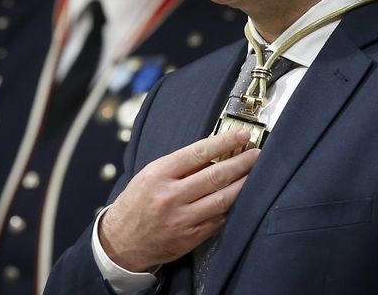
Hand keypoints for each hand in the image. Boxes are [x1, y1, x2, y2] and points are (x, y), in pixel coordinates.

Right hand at [99, 129, 258, 271]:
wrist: (120, 243)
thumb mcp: (151, 175)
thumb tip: (215, 150)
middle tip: (257, 154)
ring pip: (222, 199)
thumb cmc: (138, 202)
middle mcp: (170, 196)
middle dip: (241, 162)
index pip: (199, 152)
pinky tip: (237, 197)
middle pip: (216, 175)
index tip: (242, 135)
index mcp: (159, 174)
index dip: (225, 142)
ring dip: (243, 184)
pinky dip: (229, 207)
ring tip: (254, 173)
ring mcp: (181, 220)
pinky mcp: (189, 238)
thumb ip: (180, 165)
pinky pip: (218, 219)